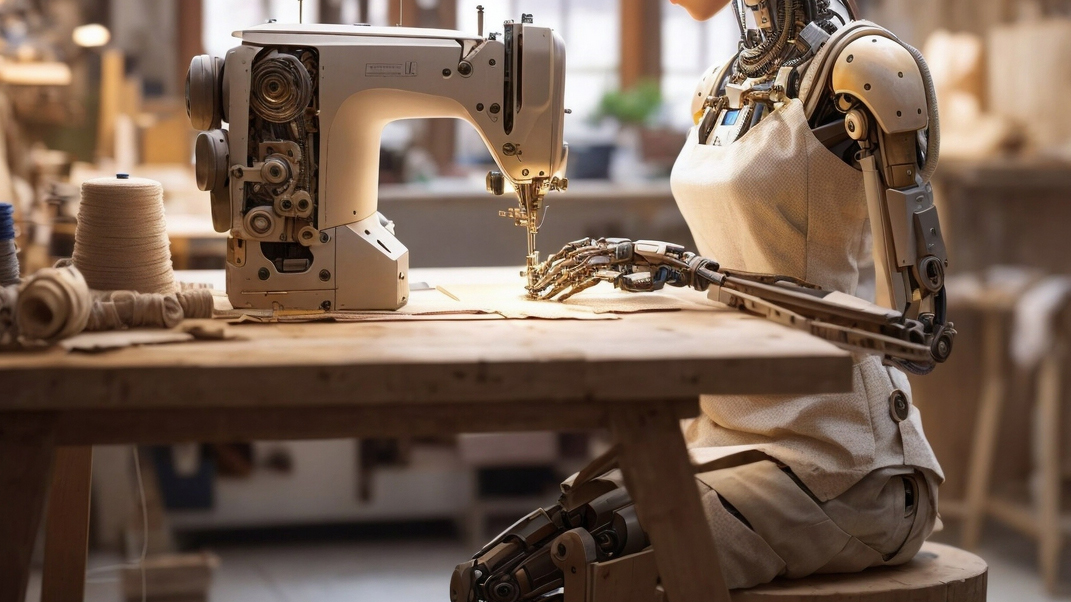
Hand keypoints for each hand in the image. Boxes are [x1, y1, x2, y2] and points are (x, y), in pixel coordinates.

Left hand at [528, 237, 719, 300]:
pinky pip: (581, 279)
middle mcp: (603, 250)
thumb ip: (613, 275)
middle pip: (566, 260)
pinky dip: (567, 290)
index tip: (541, 274)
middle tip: (531, 287)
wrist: (674, 266)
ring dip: (552, 282)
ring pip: (570, 268)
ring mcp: (605, 257)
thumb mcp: (629, 273)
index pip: (573, 253)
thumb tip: (605, 281)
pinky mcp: (609, 268)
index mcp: (605, 249)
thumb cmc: (655, 271)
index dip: (555, 263)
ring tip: (539, 295)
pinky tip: (556, 299)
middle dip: (547, 273)